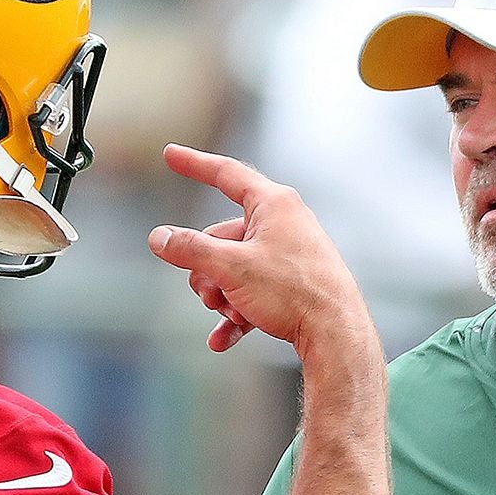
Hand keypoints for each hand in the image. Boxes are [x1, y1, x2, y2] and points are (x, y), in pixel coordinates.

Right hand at [150, 144, 372, 354]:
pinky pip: (253, 294)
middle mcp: (283, 223)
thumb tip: (158, 237)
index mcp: (273, 204)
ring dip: (222, 294)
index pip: (226, 174)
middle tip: (210, 295)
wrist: (337, 332)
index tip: (170, 154)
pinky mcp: (293, 285)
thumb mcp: (231, 267)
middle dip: (207, 270)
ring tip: (230, 312)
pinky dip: (236, 314)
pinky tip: (221, 340)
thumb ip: (190, 249)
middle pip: (222, 237)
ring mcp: (289, 255)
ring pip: (234, 268)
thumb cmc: (292, 292)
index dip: (195, 164)